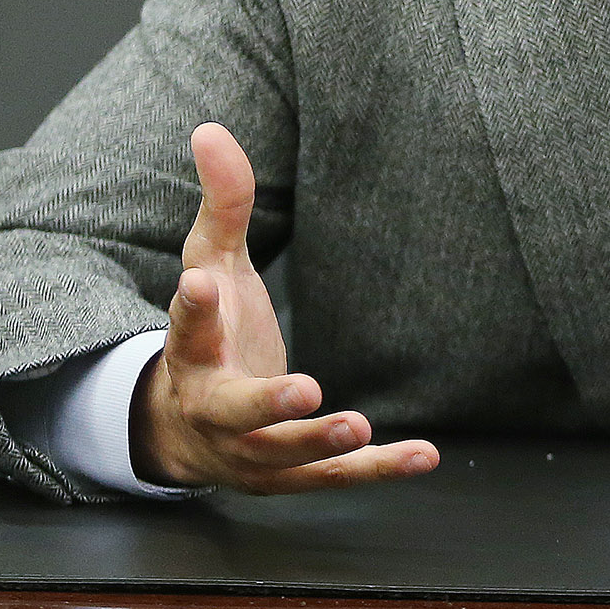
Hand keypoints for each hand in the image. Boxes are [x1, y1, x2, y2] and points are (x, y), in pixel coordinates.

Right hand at [132, 122, 438, 492]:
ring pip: (283, 457)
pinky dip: (380, 469)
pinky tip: (425, 456)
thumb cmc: (209, 336)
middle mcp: (215, 408)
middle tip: (305, 390)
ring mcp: (251, 451)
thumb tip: (210, 128)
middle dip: (267, 404)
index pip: (187, 329)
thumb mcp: (210, 265)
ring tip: (358, 425)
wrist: (184, 431)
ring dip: (320, 444)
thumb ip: (222, 204)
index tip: (196, 282)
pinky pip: (336, 479)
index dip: (192, 307)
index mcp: (194, 353)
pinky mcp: (291, 475)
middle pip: (234, 412)